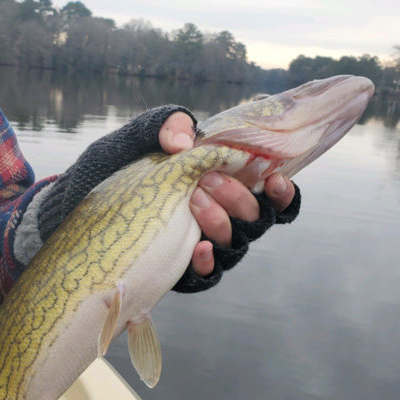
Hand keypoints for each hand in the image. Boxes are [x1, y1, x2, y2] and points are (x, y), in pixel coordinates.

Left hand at [158, 112, 296, 276]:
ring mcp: (214, 244)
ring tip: (194, 200)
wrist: (117, 193)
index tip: (273, 179)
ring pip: (234, 241)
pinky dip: (207, 261)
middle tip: (208, 179)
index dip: (282, 194)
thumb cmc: (150, 165)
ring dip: (218, 220)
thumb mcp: (158, 138)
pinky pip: (208, 272)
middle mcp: (232, 221)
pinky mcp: (191, 266)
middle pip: (255, 218)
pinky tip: (198, 247)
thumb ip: (173, 127)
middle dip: (236, 197)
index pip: (276, 199)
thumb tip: (181, 142)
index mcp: (237, 190)